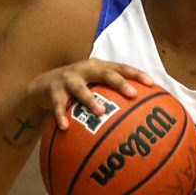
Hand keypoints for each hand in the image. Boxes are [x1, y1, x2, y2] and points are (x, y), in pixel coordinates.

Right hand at [27, 59, 152, 129]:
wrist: (43, 85)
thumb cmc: (79, 86)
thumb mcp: (95, 84)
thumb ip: (112, 92)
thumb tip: (140, 110)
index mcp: (99, 67)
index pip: (121, 68)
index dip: (137, 74)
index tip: (152, 84)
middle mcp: (85, 69)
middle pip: (105, 74)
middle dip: (120, 83)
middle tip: (133, 94)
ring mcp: (68, 79)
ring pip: (81, 89)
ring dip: (91, 100)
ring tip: (101, 112)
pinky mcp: (53, 91)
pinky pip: (58, 105)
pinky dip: (61, 116)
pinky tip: (66, 127)